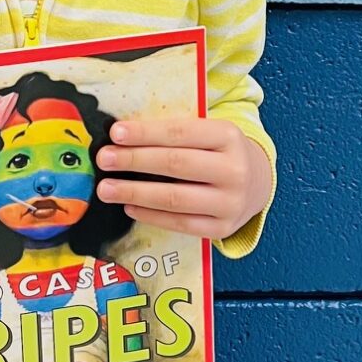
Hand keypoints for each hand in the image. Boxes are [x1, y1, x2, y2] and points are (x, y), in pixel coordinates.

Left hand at [96, 117, 272, 239]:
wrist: (257, 182)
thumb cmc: (218, 152)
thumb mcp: (208, 133)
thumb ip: (174, 134)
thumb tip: (122, 137)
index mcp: (228, 136)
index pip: (179, 133)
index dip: (145, 133)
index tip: (115, 133)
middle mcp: (234, 169)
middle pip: (175, 164)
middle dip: (134, 161)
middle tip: (104, 159)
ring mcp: (230, 202)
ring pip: (175, 198)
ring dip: (135, 193)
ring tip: (107, 188)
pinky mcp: (222, 228)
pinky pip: (180, 223)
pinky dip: (151, 216)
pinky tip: (130, 207)